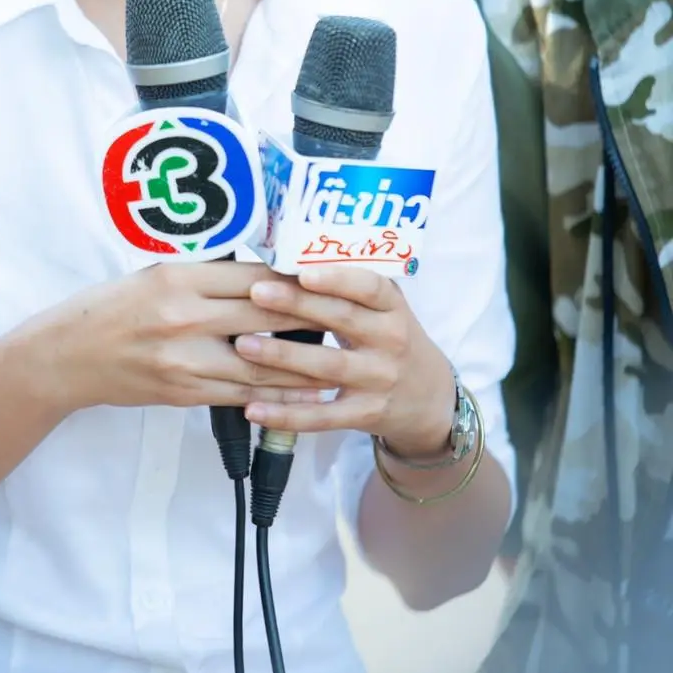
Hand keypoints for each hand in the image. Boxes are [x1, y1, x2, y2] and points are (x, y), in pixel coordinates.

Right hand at [9, 261, 334, 416]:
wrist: (69, 357)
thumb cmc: (112, 308)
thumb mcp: (155, 275)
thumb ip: (205, 275)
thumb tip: (261, 274)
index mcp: (179, 280)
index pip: (253, 276)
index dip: (295, 280)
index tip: (326, 280)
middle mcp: (186, 318)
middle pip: (266, 316)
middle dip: (312, 318)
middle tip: (347, 316)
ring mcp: (186, 360)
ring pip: (262, 362)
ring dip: (306, 363)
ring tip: (340, 359)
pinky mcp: (185, 392)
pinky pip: (242, 393)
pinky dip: (278, 394)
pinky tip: (307, 393)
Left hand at [233, 265, 455, 456]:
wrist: (430, 399)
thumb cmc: (391, 341)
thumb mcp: (386, 310)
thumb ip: (350, 289)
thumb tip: (291, 256)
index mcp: (393, 308)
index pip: (370, 287)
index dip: (337, 279)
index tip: (301, 271)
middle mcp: (390, 341)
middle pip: (342, 319)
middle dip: (297, 305)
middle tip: (256, 292)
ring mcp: (378, 380)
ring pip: (326, 367)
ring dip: (282, 356)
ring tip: (243, 344)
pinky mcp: (365, 414)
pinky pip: (322, 416)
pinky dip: (286, 415)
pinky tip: (253, 408)